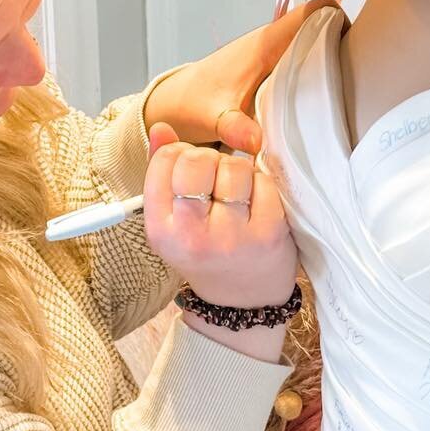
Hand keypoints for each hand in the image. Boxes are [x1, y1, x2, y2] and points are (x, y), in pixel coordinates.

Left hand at [142, 0, 344, 154]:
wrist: (174, 106)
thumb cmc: (193, 103)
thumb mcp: (214, 118)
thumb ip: (235, 128)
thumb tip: (256, 142)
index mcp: (266, 43)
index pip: (316, 10)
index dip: (341, 18)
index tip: (355, 47)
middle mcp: (274, 44)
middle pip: (325, 28)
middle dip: (346, 45)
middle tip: (357, 78)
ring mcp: (275, 58)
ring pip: (317, 47)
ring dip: (333, 63)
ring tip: (346, 93)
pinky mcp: (274, 73)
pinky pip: (305, 65)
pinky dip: (317, 77)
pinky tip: (321, 105)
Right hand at [143, 124, 297, 310]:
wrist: (242, 303)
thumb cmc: (206, 252)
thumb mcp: (173, 221)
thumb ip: (163, 172)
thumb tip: (161, 128)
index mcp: (161, 232)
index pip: (164, 162)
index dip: (180, 154)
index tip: (189, 169)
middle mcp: (192, 237)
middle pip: (197, 161)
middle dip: (209, 160)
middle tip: (215, 179)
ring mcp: (232, 238)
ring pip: (234, 168)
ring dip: (238, 171)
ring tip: (237, 193)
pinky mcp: (268, 235)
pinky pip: (264, 182)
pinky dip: (262, 185)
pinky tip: (257, 203)